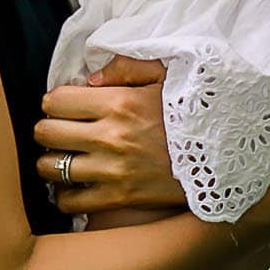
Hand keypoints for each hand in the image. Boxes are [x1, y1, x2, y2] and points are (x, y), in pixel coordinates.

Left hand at [33, 53, 185, 214]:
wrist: (225, 158)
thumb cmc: (194, 115)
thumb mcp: (167, 77)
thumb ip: (126, 68)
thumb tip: (90, 79)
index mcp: (118, 102)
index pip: (56, 100)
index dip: (54, 102)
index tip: (64, 107)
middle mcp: (110, 136)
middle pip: (45, 132)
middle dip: (47, 130)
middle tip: (59, 132)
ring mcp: (112, 170)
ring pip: (50, 168)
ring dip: (51, 162)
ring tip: (63, 159)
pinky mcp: (119, 198)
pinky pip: (70, 202)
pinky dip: (65, 195)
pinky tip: (74, 186)